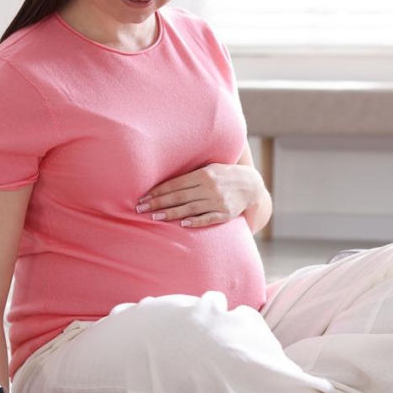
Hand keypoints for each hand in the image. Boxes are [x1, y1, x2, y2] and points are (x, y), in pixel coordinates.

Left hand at [137, 163, 266, 228]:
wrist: (251, 185)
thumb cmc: (224, 175)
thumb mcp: (209, 168)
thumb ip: (190, 175)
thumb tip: (164, 183)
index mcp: (204, 174)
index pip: (176, 184)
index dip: (158, 191)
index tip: (143, 197)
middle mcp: (210, 187)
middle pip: (179, 196)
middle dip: (159, 202)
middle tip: (141, 209)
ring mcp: (218, 201)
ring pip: (190, 208)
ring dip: (171, 213)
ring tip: (155, 217)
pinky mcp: (226, 214)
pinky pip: (208, 219)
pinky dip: (196, 221)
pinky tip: (183, 224)